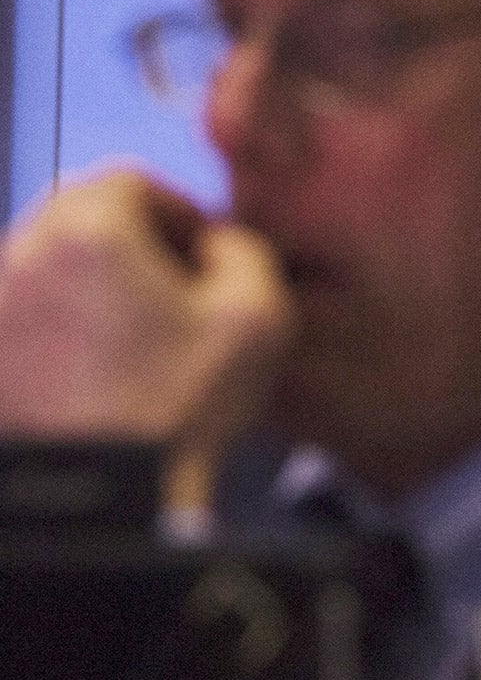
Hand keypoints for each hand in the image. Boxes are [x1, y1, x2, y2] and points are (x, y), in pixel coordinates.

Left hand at [0, 170, 292, 509]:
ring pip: (48, 266)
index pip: (130, 181)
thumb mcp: (258, 320)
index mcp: (89, 232)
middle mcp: (23, 256)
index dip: (178, 210)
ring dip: (93, 285)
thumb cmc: (175, 410)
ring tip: (138, 339)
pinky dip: (62, 328)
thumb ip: (247, 253)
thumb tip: (220, 244)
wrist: (103, 498)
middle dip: (131, 244)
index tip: (204, 250)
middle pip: (79, 217)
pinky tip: (101, 370)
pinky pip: (28, 316)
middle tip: (174, 291)